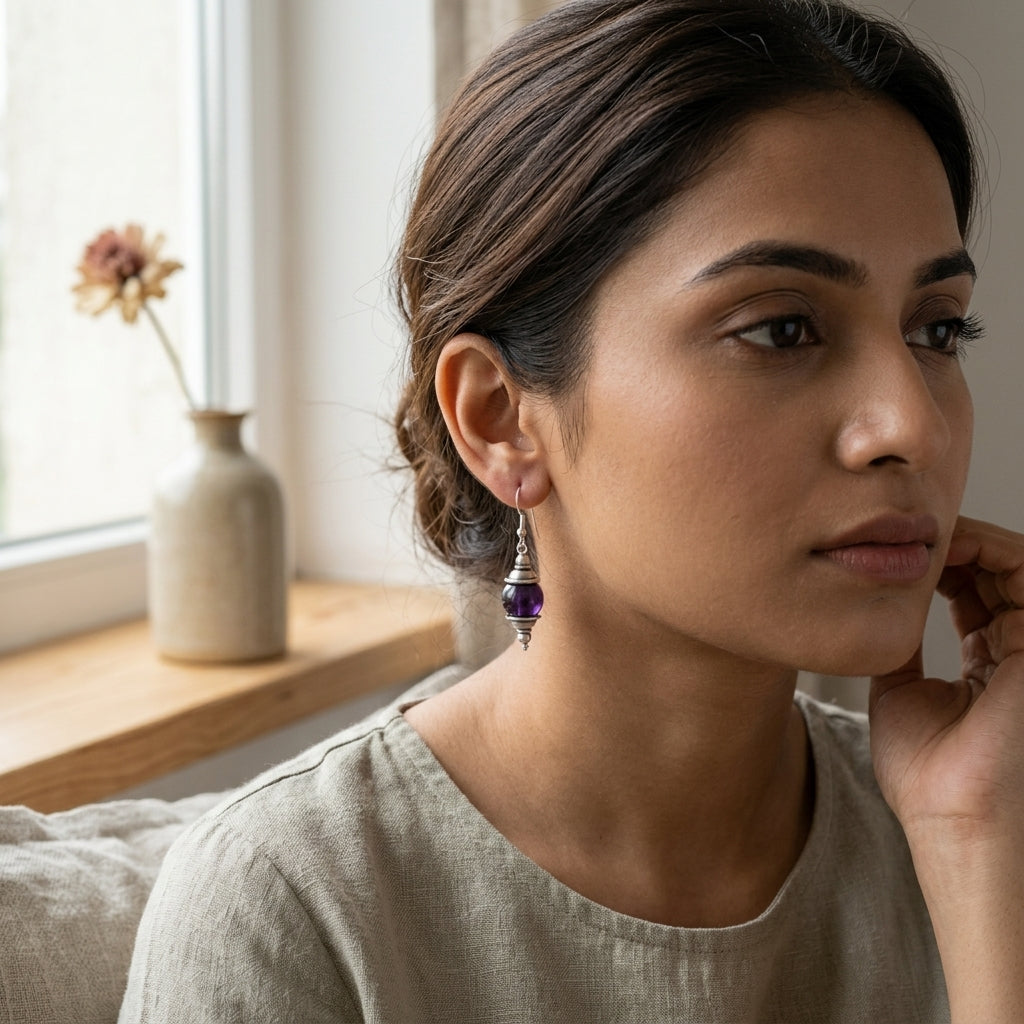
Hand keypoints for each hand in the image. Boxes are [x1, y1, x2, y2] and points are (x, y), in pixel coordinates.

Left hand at [870, 515, 1023, 836]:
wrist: (955, 816)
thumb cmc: (929, 774)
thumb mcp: (901, 691)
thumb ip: (901, 645)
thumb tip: (878, 606)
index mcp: (988, 662)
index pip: (969, 590)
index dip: (934, 562)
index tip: (890, 548)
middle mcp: (1018, 648)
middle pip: (989, 569)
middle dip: (948, 542)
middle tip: (904, 531)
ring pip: (1010, 562)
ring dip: (965, 538)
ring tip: (920, 534)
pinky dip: (987, 545)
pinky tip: (943, 545)